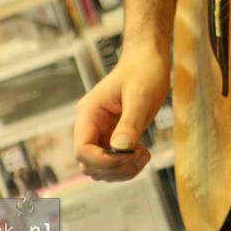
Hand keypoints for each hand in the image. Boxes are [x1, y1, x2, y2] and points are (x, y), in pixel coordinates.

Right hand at [73, 50, 169, 180]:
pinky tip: (143, 153)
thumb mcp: (139, 96)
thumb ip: (129, 123)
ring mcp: (100, 133)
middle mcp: (90, 125)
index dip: (103, 161)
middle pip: (89, 164)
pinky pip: (112, 163)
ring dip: (122, 171)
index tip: (128, 157)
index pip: (82, 149)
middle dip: (114, 168)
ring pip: (100, 168)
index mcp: (89, 112)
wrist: (148, 60)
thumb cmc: (143, 71)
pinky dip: (126, 166)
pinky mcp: (112, 138)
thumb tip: (120, 149)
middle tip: (141, 154)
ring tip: (144, 154)